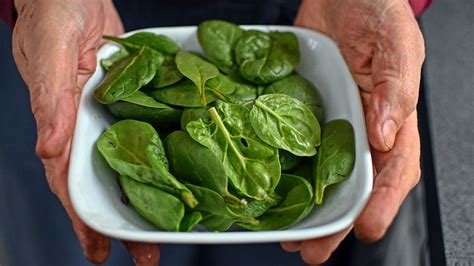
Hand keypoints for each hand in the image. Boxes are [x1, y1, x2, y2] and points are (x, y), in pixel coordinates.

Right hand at [12, 0, 158, 263]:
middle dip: (123, 222)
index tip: (100, 252)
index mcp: (62, 124)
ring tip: (170, 228)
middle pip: (104, 183)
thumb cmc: (53, 13)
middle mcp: (88, 127)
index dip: (84, 220)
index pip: (71, 183)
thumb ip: (50, 98)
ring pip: (129, 163)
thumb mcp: (50, 52)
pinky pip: (147, 132)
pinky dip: (160, 155)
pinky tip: (178, 172)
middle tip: (147, 256)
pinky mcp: (133, 100)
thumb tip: (50, 147)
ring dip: (147, 196)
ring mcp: (112, 115)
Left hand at [282, 0, 424, 262]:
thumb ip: (398, 88)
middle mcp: (360, 129)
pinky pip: (291, 144)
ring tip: (286, 235)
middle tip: (311, 253)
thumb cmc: (379, 12)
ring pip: (318, 173)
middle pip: (351, 185)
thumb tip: (388, 134)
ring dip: (304, 206)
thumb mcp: (398, 44)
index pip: (393, 171)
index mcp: (393, 119)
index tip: (362, 229)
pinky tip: (265, 186)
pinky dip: (281, 168)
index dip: (381, 204)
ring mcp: (327, 122)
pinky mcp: (298, 110)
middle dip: (333, 222)